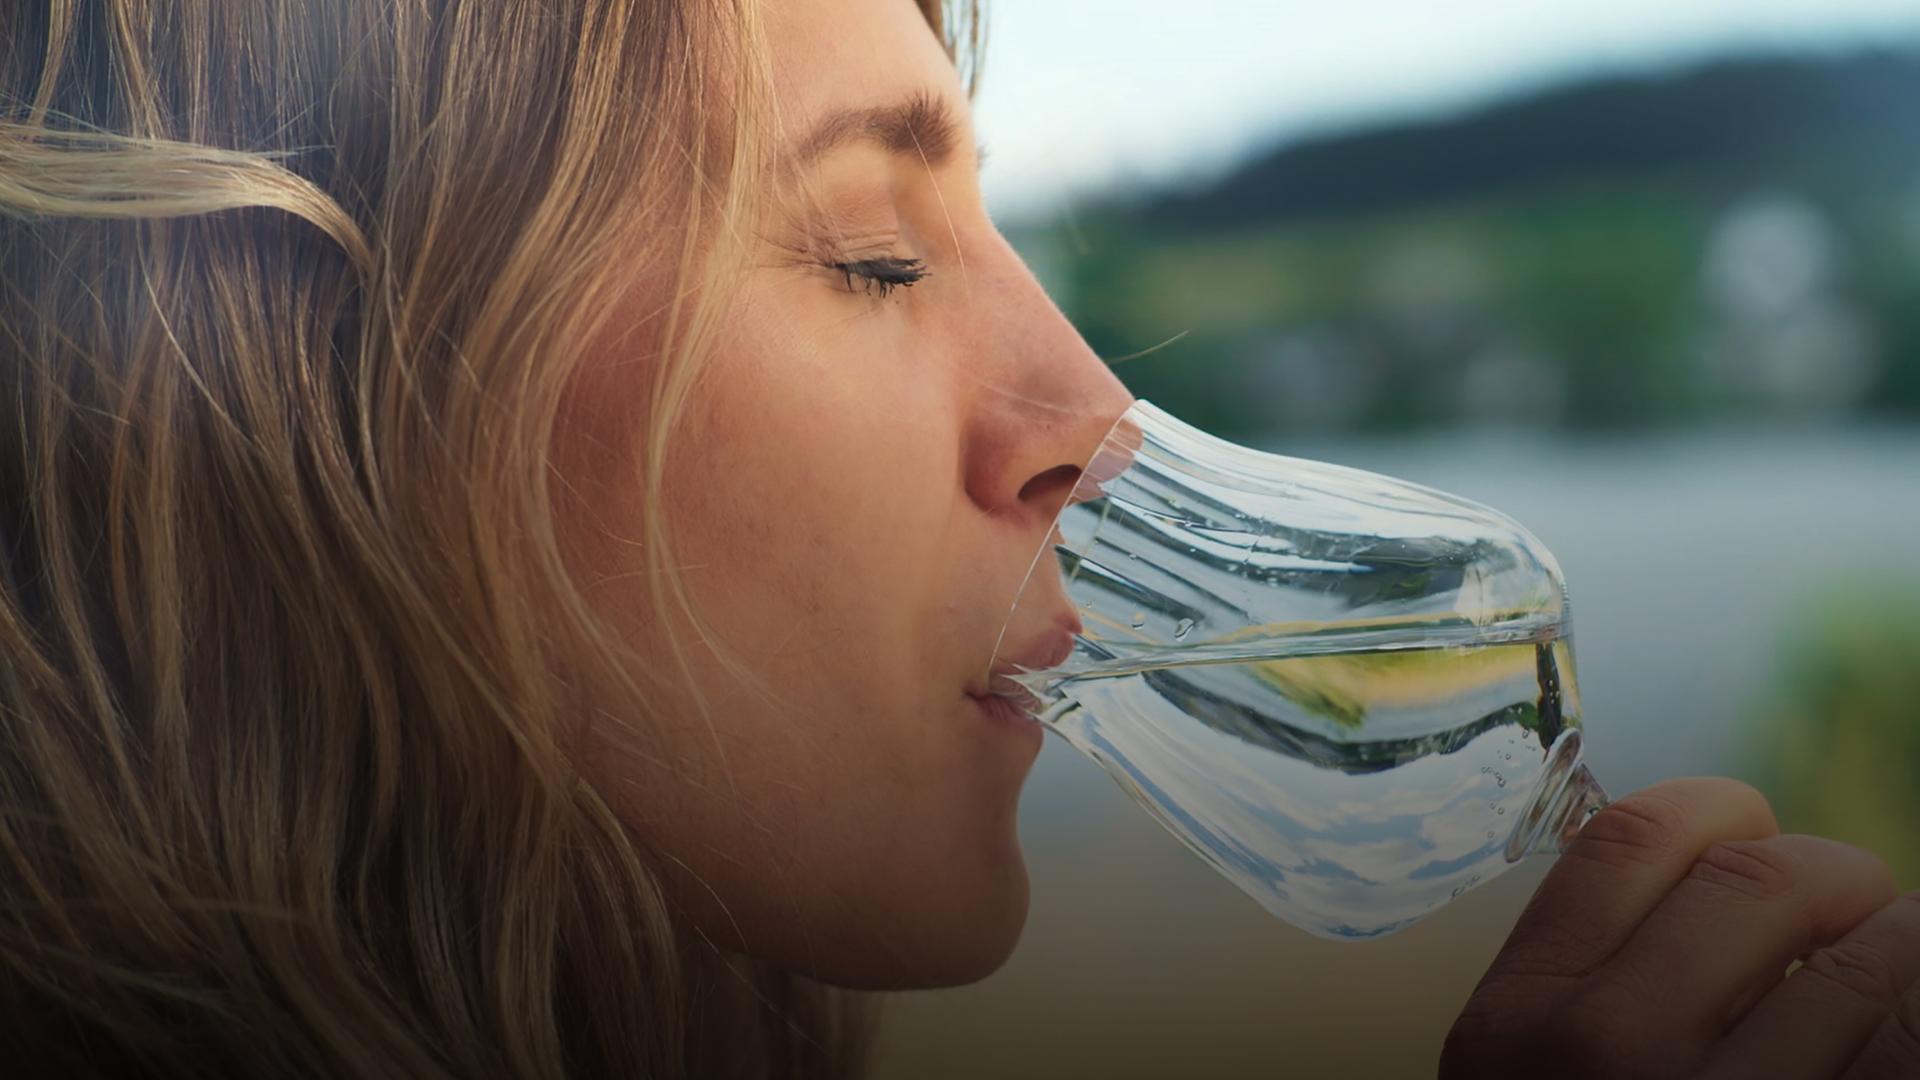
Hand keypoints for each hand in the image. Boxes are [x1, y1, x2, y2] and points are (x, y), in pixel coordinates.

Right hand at [1440, 777, 1919, 1078]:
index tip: (1754, 830)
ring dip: (1906, 944)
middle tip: (1853, 909)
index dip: (1721, 808)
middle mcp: (1611, 1049)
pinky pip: (1912, 1040)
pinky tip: (1907, 1015)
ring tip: (1898, 959)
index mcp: (1519, 1014)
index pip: (1635, 835)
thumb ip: (1583, 978)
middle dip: (1836, 876)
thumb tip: (1720, 874)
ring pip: (1872, 961)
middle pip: (1767, 879)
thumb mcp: (1522, 1068)